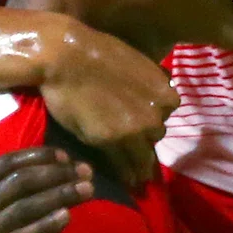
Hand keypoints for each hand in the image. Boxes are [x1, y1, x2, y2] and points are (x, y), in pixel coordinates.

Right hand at [0, 138, 90, 232]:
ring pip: (26, 208)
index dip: (37, 156)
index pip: (4, 165)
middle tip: (85, 170)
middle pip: (22, 183)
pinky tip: (66, 219)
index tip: (62, 155)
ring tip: (88, 190)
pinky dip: (45, 228)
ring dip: (61, 197)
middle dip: (59, 174)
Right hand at [40, 23, 178, 187]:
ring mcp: (134, 129)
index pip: (166, 114)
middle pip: (155, 135)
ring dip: (139, 163)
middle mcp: (155, 114)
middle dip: (145, 138)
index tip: (144, 124)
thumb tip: (158, 92)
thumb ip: (150, 84)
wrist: (65, 56)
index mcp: (165, 93)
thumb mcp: (138, 62)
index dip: (152, 119)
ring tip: (136, 177)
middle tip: (134, 145)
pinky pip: (123, 164)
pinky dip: (125, 173)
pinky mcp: (110, 141)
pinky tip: (127, 181)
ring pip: (143, 156)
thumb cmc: (95, 52)